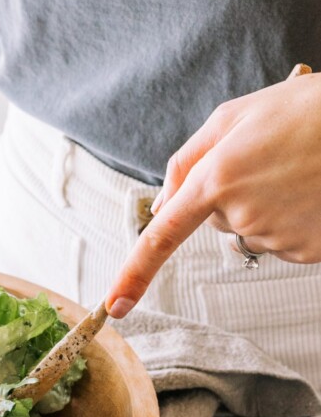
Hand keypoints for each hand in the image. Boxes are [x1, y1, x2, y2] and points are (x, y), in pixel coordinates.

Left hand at [106, 70, 320, 316]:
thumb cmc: (304, 112)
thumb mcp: (235, 117)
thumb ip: (187, 160)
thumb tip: (161, 206)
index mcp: (216, 178)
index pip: (162, 237)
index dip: (135, 273)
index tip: (116, 304)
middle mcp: (243, 214)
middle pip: (213, 220)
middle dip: (230, 192)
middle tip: (269, 158)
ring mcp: (278, 236)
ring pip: (250, 230)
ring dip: (265, 204)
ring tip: (297, 169)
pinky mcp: (308, 251)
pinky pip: (283, 240)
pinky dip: (293, 218)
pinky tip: (312, 191)